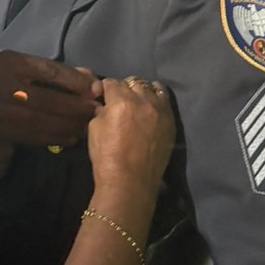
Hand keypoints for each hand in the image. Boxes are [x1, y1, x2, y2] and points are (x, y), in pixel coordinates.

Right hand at [0, 49, 97, 145]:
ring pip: (40, 123)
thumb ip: (48, 69)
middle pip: (47, 100)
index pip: (48, 73)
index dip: (74, 82)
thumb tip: (86, 79)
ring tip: (86, 126)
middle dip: (75, 108)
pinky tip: (67, 137)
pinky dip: (52, 139)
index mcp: (10, 63)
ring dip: (67, 126)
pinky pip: (29, 137)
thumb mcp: (16, 59)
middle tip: (96, 111)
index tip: (96, 89)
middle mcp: (2, 87)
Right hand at [87, 77, 174, 198]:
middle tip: (119, 101)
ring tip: (137, 102)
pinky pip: (165, 100)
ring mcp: (160, 110)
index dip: (105, 89)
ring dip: (142, 92)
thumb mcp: (93, 129)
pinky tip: (151, 107)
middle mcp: (143, 100)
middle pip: (133, 82)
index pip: (112, 83)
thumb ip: (101, 111)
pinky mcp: (171, 121)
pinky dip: (156, 100)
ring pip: (152, 88)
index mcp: (121, 101)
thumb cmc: (107, 157)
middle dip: (124, 88)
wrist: (130, 182)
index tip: (103, 96)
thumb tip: (106, 106)